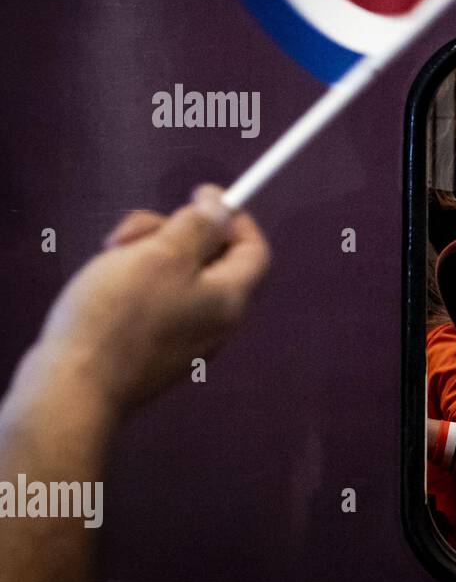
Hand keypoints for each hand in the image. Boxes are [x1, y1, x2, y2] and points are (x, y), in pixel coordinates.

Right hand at [32, 184, 269, 410]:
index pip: (254, 249)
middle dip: (173, 232)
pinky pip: (156, 303)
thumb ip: (199, 227)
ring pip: (177, 277)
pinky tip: (104, 285)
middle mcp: (217, 323)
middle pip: (211, 259)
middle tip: (130, 233)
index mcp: (230, 299)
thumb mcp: (163, 255)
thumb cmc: (119, 317)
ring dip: (147, 254)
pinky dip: (135, 283)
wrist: (75, 387)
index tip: (202, 194)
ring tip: (109, 258)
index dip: (233, 217)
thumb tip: (224, 207)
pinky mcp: (154, 350)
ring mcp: (186, 340)